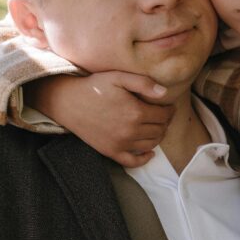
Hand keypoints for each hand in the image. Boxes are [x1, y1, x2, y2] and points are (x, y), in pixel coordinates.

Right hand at [25, 72, 173, 165]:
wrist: (69, 102)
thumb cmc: (94, 87)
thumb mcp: (119, 77)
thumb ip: (143, 83)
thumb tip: (164, 93)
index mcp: (135, 112)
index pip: (164, 116)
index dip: (170, 110)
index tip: (169, 106)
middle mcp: (130, 131)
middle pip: (159, 130)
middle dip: (165, 123)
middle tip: (164, 116)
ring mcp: (120, 144)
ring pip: (150, 144)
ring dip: (158, 137)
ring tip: (158, 128)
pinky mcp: (110, 151)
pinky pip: (132, 162)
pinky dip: (144, 159)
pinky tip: (150, 152)